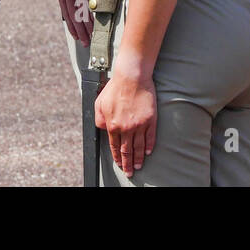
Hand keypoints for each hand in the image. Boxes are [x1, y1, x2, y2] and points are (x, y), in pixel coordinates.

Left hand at [94, 58, 156, 176]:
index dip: (117, 157)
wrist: (132, 77)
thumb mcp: (99, 103)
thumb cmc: (115, 88)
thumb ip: (99, 119)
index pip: (114, 146)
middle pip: (127, 150)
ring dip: (138, 159)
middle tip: (129, 172)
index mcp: (112, 125)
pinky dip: (149, 146)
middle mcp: (126, 128)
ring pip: (139, 147)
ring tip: (138, 166)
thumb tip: (104, 129)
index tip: (119, 164)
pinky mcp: (150, 120)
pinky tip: (147, 152)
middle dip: (127, 163)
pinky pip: (150, 137)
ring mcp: (139, 125)